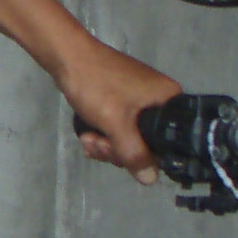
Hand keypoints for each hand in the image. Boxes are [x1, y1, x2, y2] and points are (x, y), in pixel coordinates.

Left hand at [60, 41, 183, 183]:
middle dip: (117, 150)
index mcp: (169, 101)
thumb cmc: (97, 86)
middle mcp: (159, 101)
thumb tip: (150, 180)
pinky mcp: (121, 102)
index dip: (144, 157)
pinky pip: (118, 129)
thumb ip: (134, 153)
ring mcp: (139, 102)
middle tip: (98, 143)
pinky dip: (103, 135)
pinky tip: (88, 135)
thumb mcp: (117, 123)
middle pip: (146, 144)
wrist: (68, 57)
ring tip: (89, 137)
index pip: (167, 143)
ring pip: (128, 139)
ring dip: (106, 145)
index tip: (121, 155)